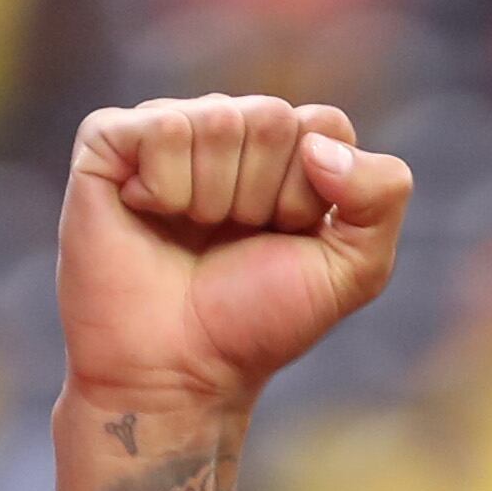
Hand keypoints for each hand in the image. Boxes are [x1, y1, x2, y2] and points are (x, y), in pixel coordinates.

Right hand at [58, 95, 413, 412]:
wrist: (177, 372)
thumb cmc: (258, 319)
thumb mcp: (355, 267)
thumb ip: (382, 194)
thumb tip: (318, 145)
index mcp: (284, 149)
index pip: (324, 124)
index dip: (311, 194)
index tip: (285, 238)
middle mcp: (226, 129)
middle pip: (273, 118)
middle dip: (263, 196)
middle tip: (231, 241)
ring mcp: (166, 131)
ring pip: (218, 119)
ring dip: (212, 197)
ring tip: (190, 233)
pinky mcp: (109, 144)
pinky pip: (161, 128)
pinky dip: (164, 186)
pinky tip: (149, 214)